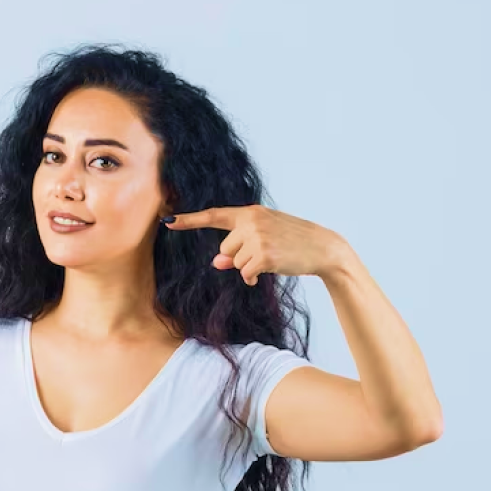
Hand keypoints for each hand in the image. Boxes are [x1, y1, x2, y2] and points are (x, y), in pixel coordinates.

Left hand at [163, 203, 349, 285]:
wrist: (323, 247)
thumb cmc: (290, 243)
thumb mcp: (262, 240)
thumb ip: (237, 247)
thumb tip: (216, 261)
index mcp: (250, 212)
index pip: (214, 215)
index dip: (189, 220)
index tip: (168, 220)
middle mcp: (252, 221)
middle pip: (225, 248)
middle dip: (240, 257)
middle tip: (266, 252)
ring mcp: (258, 237)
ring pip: (234, 262)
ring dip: (249, 267)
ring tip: (271, 258)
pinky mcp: (264, 254)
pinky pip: (245, 273)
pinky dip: (253, 278)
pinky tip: (269, 270)